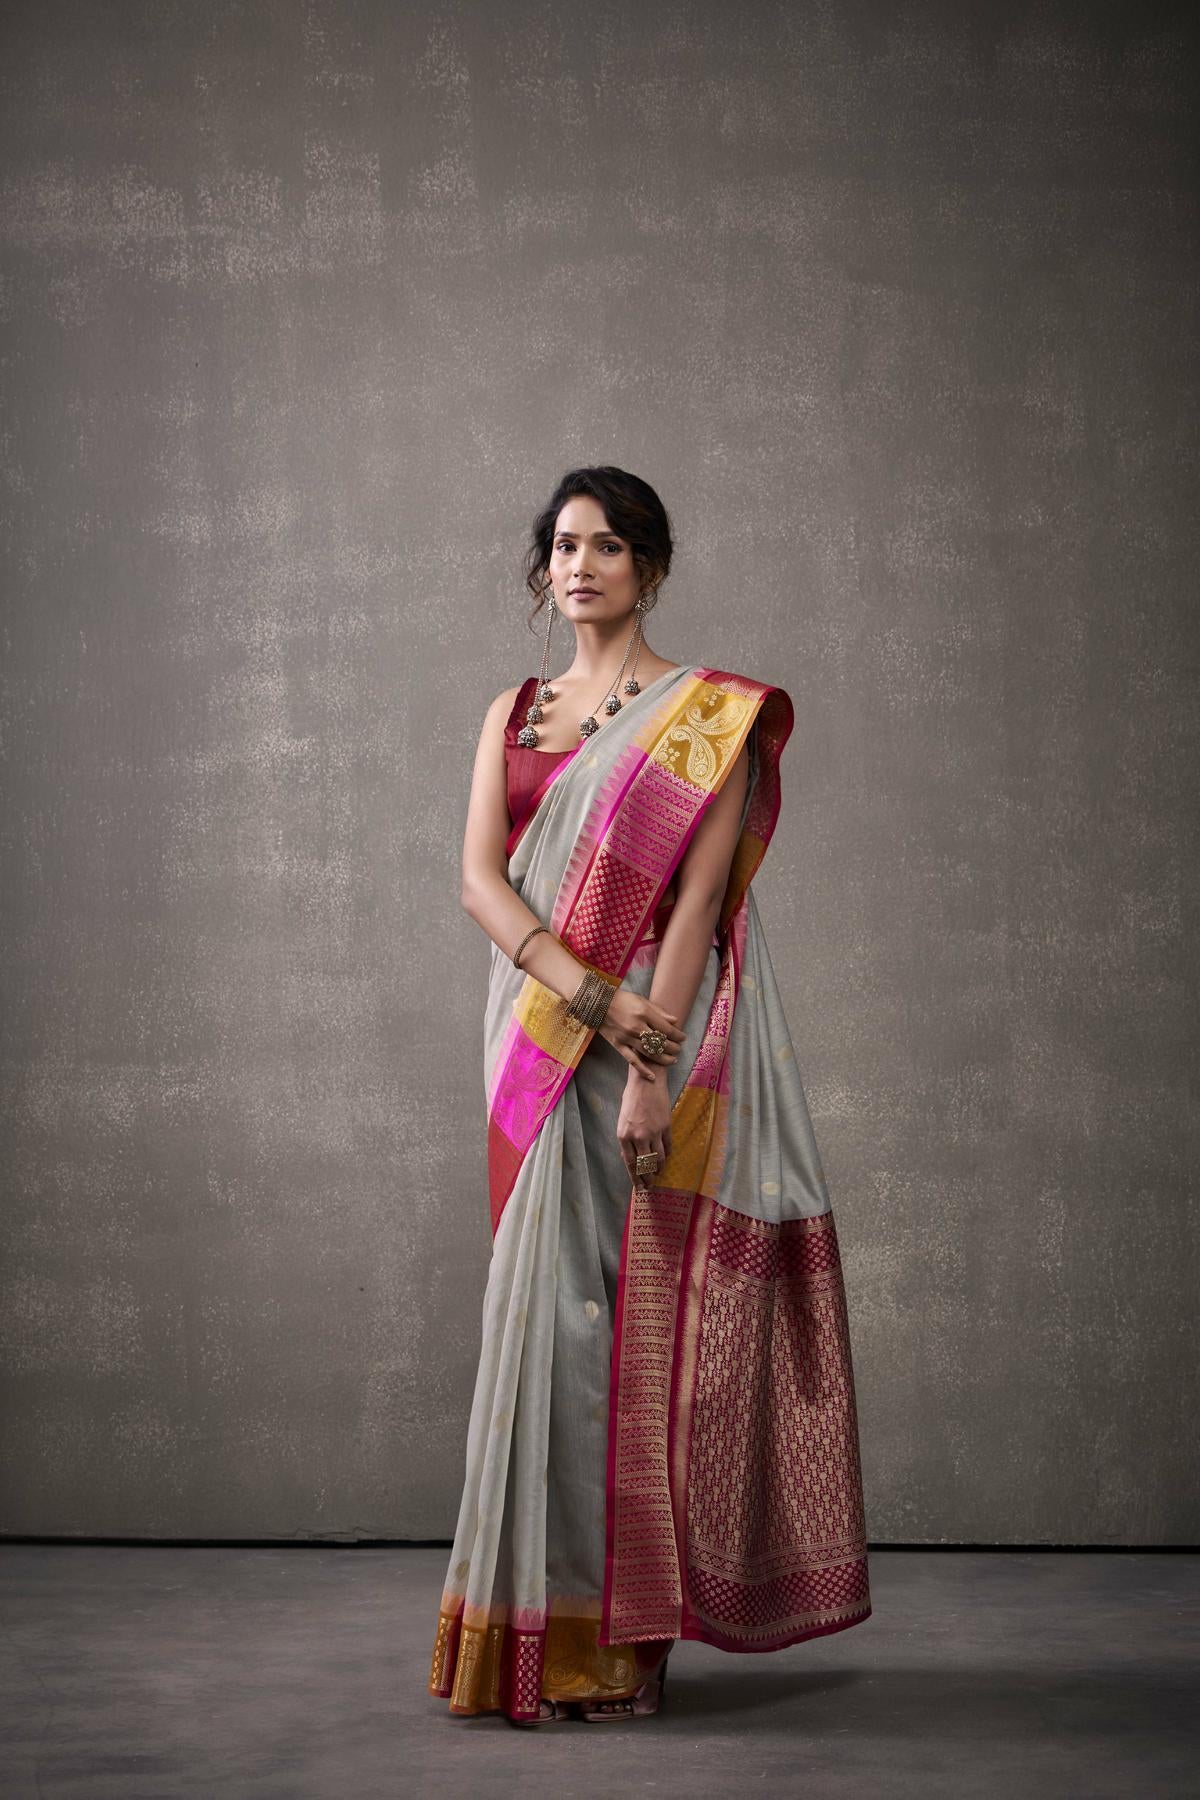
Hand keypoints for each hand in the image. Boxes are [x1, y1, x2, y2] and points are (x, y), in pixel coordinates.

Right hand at [598, 989, 684, 1081]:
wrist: (598, 1003)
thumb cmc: (622, 999)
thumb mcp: (642, 1000)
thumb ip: (659, 1011)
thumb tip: (675, 1021)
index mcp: (644, 1013)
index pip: (666, 1029)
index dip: (678, 1035)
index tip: (683, 1038)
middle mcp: (636, 1026)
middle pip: (660, 1042)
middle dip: (673, 1048)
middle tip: (678, 1049)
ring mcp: (627, 1037)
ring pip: (649, 1053)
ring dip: (664, 1059)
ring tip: (672, 1060)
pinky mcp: (618, 1045)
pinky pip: (632, 1060)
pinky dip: (642, 1070)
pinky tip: (651, 1077)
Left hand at [617, 1065, 673, 1184]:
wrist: (646, 1082)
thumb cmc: (631, 1099)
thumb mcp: (622, 1121)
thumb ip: (627, 1141)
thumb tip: (630, 1160)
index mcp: (624, 1136)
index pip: (631, 1164)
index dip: (636, 1178)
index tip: (639, 1187)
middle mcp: (638, 1137)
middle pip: (645, 1165)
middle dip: (648, 1178)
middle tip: (650, 1186)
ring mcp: (654, 1132)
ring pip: (658, 1159)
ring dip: (659, 1169)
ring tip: (658, 1174)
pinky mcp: (666, 1127)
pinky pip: (668, 1147)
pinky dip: (667, 1155)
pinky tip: (665, 1159)